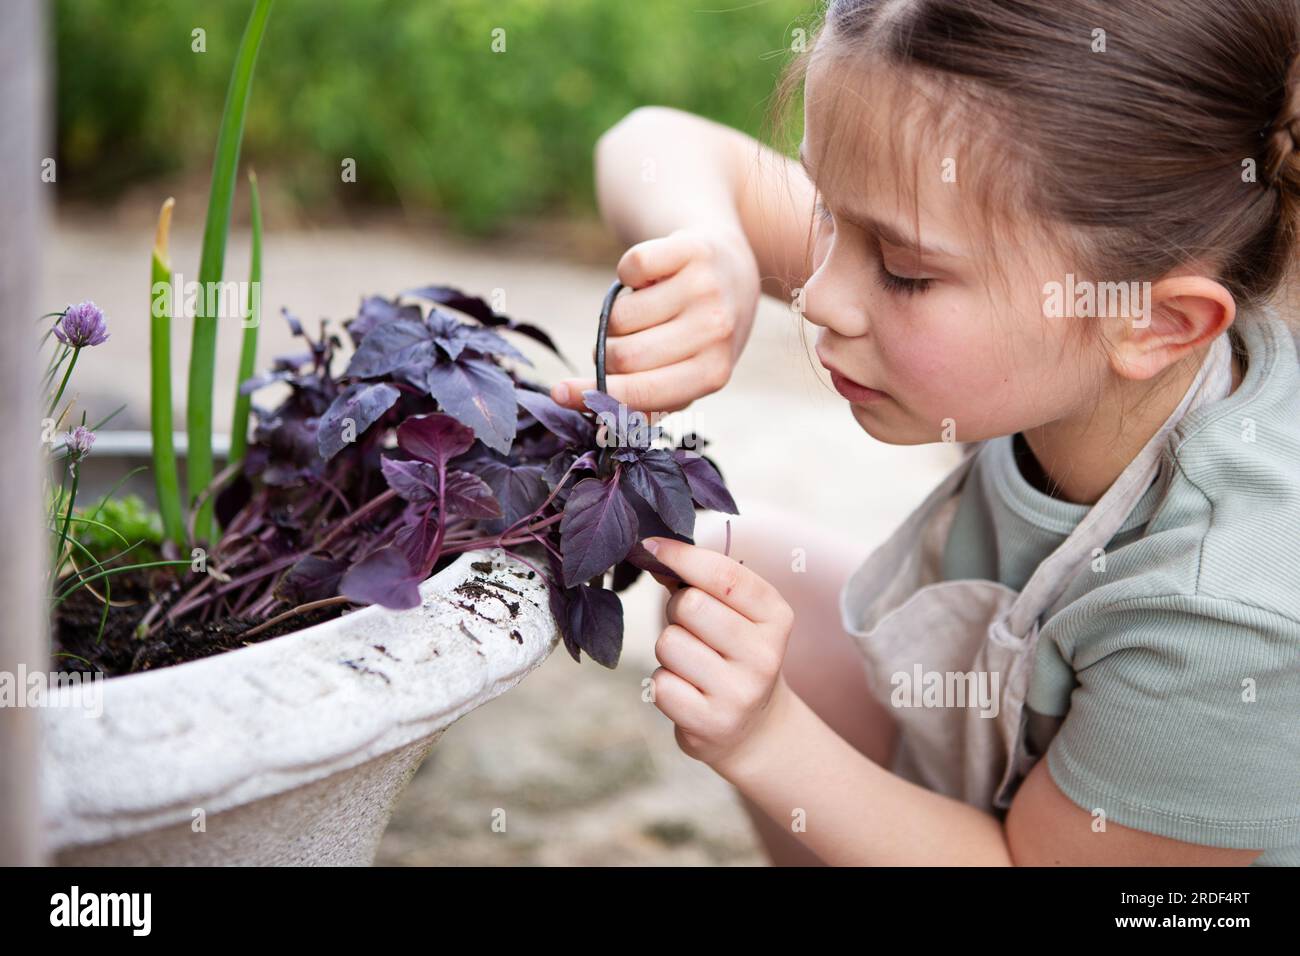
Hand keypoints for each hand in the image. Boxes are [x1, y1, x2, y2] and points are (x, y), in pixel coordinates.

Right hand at [550, 225, 760, 412]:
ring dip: (619, 316)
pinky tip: (650, 280)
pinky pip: (629, 266)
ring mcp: (706, 288)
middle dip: (608, 353)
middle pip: (624, 355)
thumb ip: (647, 406)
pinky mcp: (692, 249)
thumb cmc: (698, 335)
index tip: (559, 394)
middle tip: (622, 343)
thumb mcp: (685, 376)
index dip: (595, 396)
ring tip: (644, 312)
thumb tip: (602, 431)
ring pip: (621, 314)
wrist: (731, 271)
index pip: (644, 392)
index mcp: (714, 372)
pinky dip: (627, 274)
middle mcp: (716, 330)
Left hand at [642, 535, 795, 774]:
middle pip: (689, 605)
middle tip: (689, 627)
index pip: (724, 574)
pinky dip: (664, 684)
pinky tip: (687, 691)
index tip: (650, 545)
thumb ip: (699, 581)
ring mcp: (741, 692)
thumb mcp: (735, 615)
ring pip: (669, 643)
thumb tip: (651, 551)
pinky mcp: (713, 723)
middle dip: (676, 610)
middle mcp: (765, 655)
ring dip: (669, 651)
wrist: (752, 727)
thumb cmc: (731, 654)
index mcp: (776, 616)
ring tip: (692, 663)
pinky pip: (660, 685)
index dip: (681, 555)